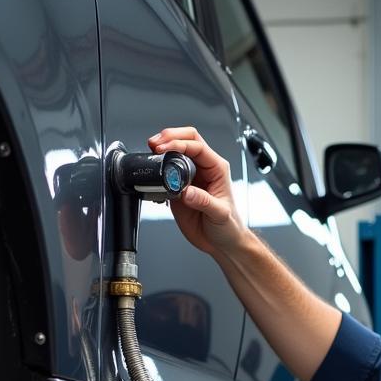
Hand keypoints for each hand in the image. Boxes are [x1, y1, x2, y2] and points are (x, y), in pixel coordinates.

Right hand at [149, 127, 246, 255]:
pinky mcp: (178, 189)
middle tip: (155, 144)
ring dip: (161, 149)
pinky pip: (165, 172)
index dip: (179, 143)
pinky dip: (157, 168)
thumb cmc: (229, 227)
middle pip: (186, 140)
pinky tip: (151, 172)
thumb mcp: (220, 214)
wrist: (222, 243)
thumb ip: (204, 202)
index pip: (197, 146)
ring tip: (150, 153)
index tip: (165, 149)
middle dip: (169, 137)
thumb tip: (186, 191)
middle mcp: (203, 170)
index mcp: (217, 169)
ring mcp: (189, 178)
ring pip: (174, 153)